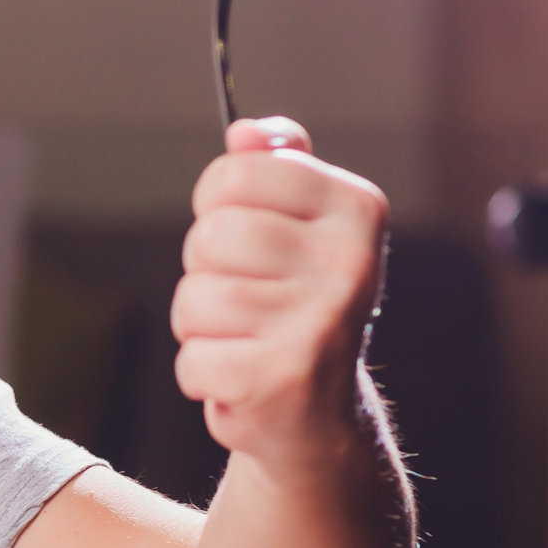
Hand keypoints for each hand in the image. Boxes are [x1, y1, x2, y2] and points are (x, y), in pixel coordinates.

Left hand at [172, 118, 388, 470]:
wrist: (321, 416)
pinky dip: (201, 374)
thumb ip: (275, 167)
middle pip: (210, 236)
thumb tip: (244, 132)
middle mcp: (349, 263)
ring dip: (201, 326)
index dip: (215, 204)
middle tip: (245, 296)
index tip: (242, 234)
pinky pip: (192, 359)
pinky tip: (242, 378)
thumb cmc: (297, 306)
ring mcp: (319, 323)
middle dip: (205, 269)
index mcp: (355, 208)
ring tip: (244, 339)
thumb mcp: (300, 225)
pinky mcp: (283, 379)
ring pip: (194, 299)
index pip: (235, 173)